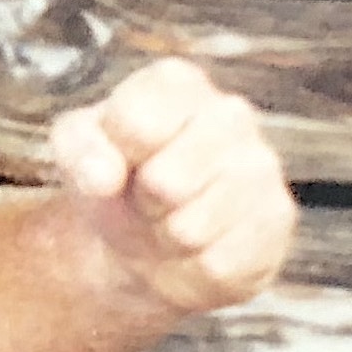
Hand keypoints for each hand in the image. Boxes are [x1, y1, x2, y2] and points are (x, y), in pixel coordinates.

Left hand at [45, 55, 294, 313]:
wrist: (148, 239)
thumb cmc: (115, 180)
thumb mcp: (74, 151)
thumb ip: (78, 149)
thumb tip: (104, 177)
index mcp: (177, 84)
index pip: (136, 122)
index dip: (111, 158)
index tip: (118, 162)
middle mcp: (231, 114)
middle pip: (166, 181)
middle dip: (143, 204)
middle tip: (147, 199)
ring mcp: (262, 167)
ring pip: (193, 228)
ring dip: (167, 238)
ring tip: (171, 221)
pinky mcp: (277, 221)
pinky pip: (219, 263)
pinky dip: (195, 267)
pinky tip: (199, 247)